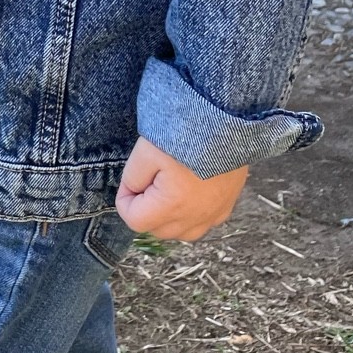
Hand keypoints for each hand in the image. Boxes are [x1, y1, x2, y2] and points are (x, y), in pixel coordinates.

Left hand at [115, 137, 246, 241]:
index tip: (130, 181)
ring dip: (168, 218)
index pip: (135, 220)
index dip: (125, 200)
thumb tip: (133, 192)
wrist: (228, 119)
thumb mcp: (146, 151)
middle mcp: (195, 217)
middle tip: (149, 180)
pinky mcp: (227, 205)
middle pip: (157, 230)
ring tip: (166, 190)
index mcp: (172, 205)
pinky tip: (189, 194)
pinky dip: (191, 215)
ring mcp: (214, 213)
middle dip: (146, 211)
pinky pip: (203, 223)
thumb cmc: (187, 133)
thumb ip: (132, 178)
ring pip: (182, 232)